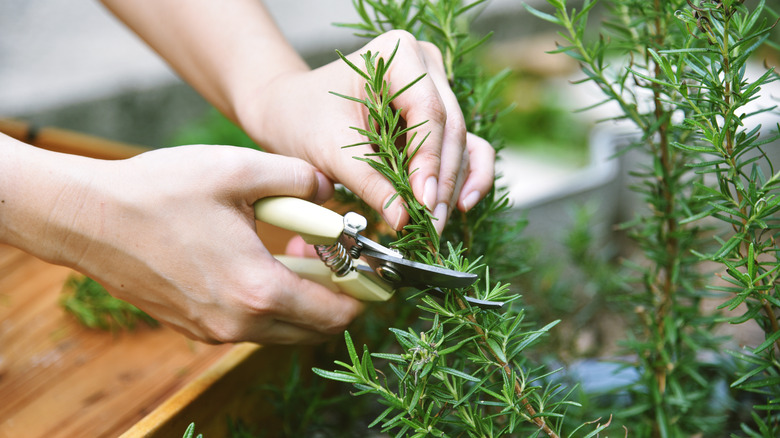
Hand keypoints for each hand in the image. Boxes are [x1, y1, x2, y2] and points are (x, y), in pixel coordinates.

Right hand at [7, 144, 362, 343]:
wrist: (88, 219)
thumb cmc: (159, 191)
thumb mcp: (240, 170)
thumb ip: (299, 179)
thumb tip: (330, 190)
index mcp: (258, 290)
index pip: (335, 312)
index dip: (364, 293)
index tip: (373, 271)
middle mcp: (239, 324)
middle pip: (314, 328)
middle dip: (335, 295)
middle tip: (333, 253)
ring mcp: (214, 331)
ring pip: (283, 329)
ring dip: (302, 298)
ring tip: (295, 250)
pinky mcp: (194, 328)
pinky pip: (252, 325)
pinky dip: (270, 301)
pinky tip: (259, 260)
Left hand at [238, 30, 494, 233]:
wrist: (290, 111)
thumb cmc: (304, 119)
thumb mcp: (330, 151)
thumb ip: (369, 183)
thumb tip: (403, 219)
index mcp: (398, 54)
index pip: (427, 111)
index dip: (429, 160)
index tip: (423, 202)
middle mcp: (426, 67)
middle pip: (450, 129)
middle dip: (441, 182)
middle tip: (431, 225)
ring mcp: (437, 91)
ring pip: (461, 143)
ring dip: (452, 187)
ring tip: (435, 225)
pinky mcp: (439, 119)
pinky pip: (466, 148)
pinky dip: (466, 177)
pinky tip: (460, 206)